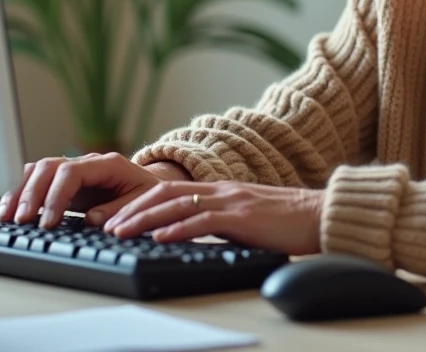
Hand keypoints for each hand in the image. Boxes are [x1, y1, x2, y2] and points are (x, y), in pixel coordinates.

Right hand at [0, 153, 190, 228]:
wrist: (153, 187)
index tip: (47, 222)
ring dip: (20, 193)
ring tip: (7, 218)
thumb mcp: (144, 202)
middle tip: (21, 221)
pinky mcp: (64, 181)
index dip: (56, 196)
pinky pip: (36, 180)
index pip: (71, 173)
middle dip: (32, 194)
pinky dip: (21, 193)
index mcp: (108, 164)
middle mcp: (86, 163)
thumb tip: (92, 219)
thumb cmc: (150, 195)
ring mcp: (73, 169)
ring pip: (38, 171)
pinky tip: (8, 209)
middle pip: (49, 168)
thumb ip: (120, 210)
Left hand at [106, 181, 323, 255]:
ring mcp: (231, 200)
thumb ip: (218, 222)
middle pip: (163, 191)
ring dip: (143, 218)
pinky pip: (204, 221)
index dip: (137, 201)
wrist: (321, 214)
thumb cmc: (287, 222)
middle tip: (104, 222)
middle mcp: (220, 190)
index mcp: (218, 190)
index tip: (113, 214)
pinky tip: (159, 237)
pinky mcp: (243, 216)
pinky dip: (178, 228)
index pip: (167, 189)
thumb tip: (191, 234)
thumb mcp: (244, 219)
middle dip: (130, 207)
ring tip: (119, 231)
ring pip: (176, 204)